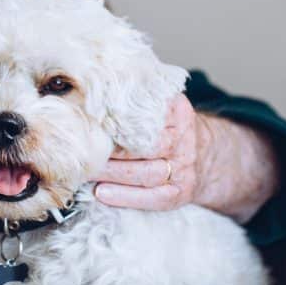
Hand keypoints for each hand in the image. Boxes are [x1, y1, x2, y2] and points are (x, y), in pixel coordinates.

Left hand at [93, 95, 279, 221]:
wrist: (202, 154)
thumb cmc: (166, 127)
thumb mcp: (160, 104)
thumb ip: (135, 97)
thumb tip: (93, 86)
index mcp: (178, 112)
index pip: (148, 117)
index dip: (119, 121)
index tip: (93, 123)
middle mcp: (183, 140)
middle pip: (147, 147)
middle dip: (112, 151)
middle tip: (82, 152)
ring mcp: (184, 168)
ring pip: (147, 173)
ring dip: (113, 175)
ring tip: (86, 173)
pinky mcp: (180, 192)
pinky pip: (154, 198)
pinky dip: (126, 197)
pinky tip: (102, 194)